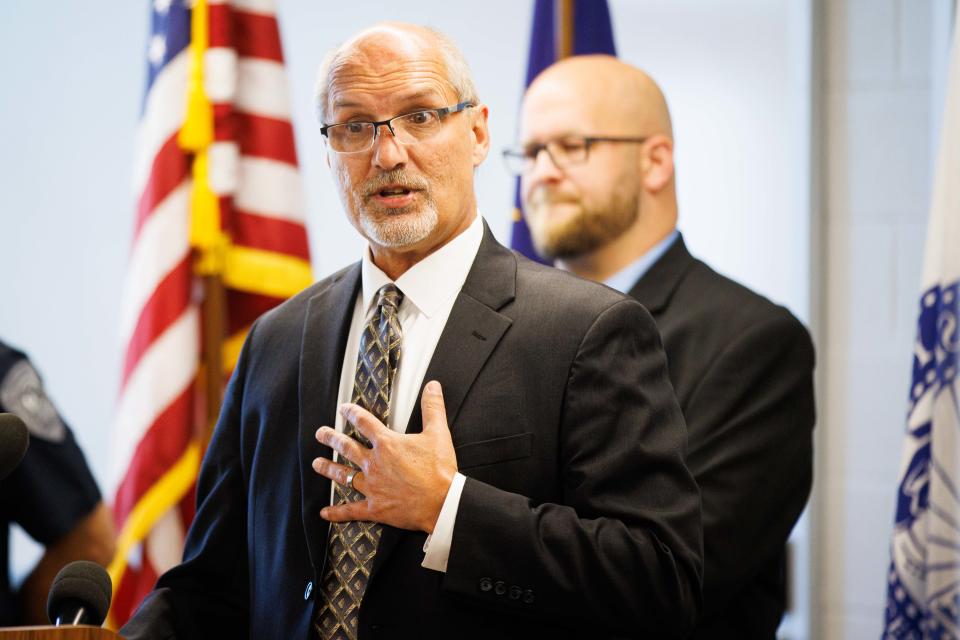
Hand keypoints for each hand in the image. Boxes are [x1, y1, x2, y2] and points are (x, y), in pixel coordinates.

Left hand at [312, 380, 457, 532]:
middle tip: (320, 434)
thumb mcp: (438, 433)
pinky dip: (337, 512)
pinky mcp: (375, 508)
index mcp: (387, 444)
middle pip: (347, 447)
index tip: (343, 409)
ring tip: (316, 464)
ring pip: (344, 475)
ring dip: (329, 469)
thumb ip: (433, 407)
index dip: (352, 413)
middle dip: (331, 439)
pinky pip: (351, 510)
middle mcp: (374, 463)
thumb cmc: (440, 469)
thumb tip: (433, 386)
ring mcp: (372, 486)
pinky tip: (324, 513)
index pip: (364, 422)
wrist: (442, 503)